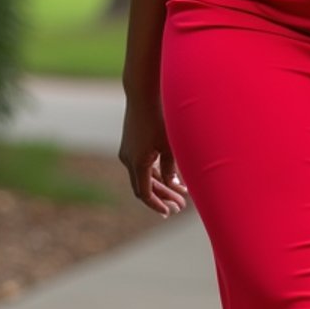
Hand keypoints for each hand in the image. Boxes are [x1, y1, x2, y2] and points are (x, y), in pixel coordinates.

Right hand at [119, 96, 187, 216]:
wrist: (143, 95)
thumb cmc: (160, 119)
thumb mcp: (169, 145)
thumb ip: (171, 167)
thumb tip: (173, 184)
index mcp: (137, 163)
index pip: (144, 193)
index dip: (157, 205)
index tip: (168, 212)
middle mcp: (128, 160)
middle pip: (145, 187)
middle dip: (162, 198)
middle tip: (179, 208)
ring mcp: (128, 152)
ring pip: (144, 176)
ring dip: (161, 186)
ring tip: (181, 194)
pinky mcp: (131, 145)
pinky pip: (143, 165)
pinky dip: (156, 172)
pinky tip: (172, 177)